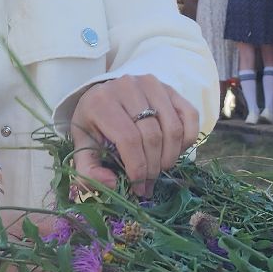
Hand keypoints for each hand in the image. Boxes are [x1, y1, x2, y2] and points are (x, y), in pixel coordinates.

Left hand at [68, 74, 200, 198]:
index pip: (129, 139)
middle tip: (150, 183)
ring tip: (161, 168)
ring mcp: (152, 84)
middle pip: (152, 135)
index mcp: (102, 102)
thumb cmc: (94, 124)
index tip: (138, 186)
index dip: (138, 167)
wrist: (104, 96)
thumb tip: (112, 184)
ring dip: (171, 156)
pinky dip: (187, 139)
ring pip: (173, 128)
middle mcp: (128, 87)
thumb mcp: (83, 146)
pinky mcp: (170, 88)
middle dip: (154, 167)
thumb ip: (88, 170)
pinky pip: (189, 115)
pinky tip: (175, 150)